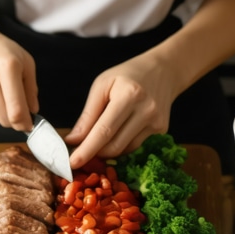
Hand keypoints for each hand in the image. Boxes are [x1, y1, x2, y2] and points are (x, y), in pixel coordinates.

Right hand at [0, 20, 38, 131]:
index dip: (25, 123)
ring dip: (4, 113)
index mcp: (7, 67)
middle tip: (21, 109)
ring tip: (5, 93)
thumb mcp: (26, 61)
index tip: (31, 125)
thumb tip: (33, 111)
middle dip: (16, 120)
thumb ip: (31, 88)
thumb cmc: (2, 50)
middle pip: (5, 119)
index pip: (16, 109)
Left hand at [65, 49, 176, 168]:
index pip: (104, 130)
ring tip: (99, 136)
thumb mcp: (102, 85)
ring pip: (124, 149)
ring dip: (107, 149)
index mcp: (129, 95)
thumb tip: (74, 139)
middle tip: (80, 150)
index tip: (72, 163)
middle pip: (114, 146)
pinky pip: (135, 145)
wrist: (162, 70)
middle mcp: (146, 110)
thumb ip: (88, 114)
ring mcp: (157, 122)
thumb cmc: (126, 75)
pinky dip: (121, 144)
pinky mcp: (162, 130)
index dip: (87, 149)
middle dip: (94, 152)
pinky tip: (118, 131)